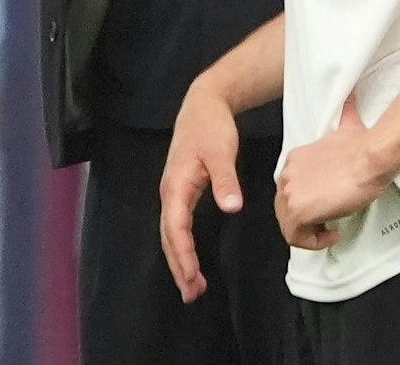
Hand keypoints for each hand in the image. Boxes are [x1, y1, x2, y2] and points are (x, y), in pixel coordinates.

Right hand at [159, 80, 243, 302]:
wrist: (203, 105)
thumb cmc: (210, 127)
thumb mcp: (221, 152)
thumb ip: (226, 180)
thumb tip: (231, 207)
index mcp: (176, 185)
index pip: (176, 228)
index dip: (183, 255)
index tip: (192, 277)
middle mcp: (170, 192)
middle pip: (169, 237)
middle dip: (178, 266)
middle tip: (192, 294)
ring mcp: (174, 192)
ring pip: (171, 234)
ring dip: (179, 261)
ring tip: (192, 287)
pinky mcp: (182, 191)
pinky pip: (177, 226)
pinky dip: (183, 247)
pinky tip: (192, 260)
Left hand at [274, 96, 389, 250]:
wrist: (369, 157)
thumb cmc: (361, 148)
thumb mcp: (346, 127)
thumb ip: (343, 116)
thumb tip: (352, 95)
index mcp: (295, 160)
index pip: (290, 189)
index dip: (307, 202)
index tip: (327, 205)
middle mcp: (287, 175)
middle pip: (284, 208)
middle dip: (306, 220)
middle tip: (328, 222)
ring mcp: (291, 193)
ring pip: (288, 225)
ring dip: (310, 233)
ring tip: (330, 229)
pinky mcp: (299, 210)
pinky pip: (297, 238)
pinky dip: (314, 242)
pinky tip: (333, 233)